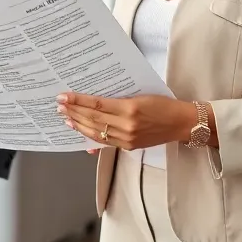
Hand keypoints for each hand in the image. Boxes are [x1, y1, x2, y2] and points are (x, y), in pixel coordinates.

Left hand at [56, 93, 208, 150]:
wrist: (181, 123)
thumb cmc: (164, 104)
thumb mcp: (141, 95)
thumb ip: (118, 100)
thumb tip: (94, 100)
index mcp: (129, 108)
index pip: (97, 104)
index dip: (78, 101)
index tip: (64, 96)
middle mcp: (126, 125)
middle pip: (93, 118)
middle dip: (73, 112)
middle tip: (59, 106)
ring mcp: (127, 138)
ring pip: (96, 132)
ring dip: (78, 124)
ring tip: (66, 117)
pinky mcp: (129, 146)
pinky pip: (105, 142)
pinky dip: (91, 137)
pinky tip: (81, 131)